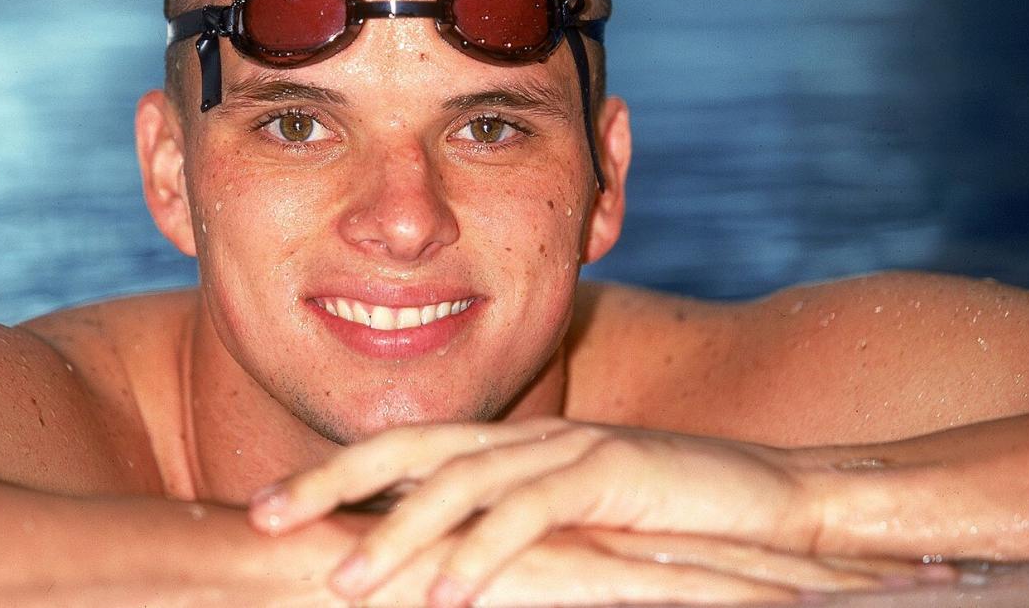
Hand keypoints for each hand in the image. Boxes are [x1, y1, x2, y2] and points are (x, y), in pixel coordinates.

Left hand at [248, 417, 952, 604]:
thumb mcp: (571, 529)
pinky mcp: (610, 472)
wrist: (767, 498)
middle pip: (411, 449)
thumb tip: (434, 564)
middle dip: (332, 481)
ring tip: (339, 580)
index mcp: (508, 445)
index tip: (269, 508)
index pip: (404, 450)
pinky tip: (441, 593)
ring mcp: (567, 448)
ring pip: (461, 483)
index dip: (334, 473)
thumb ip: (507, 534)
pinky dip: (481, 552)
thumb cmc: (662, 521)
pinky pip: (531, 513)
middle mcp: (526, 436)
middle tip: (261, 518)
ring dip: (396, 532)